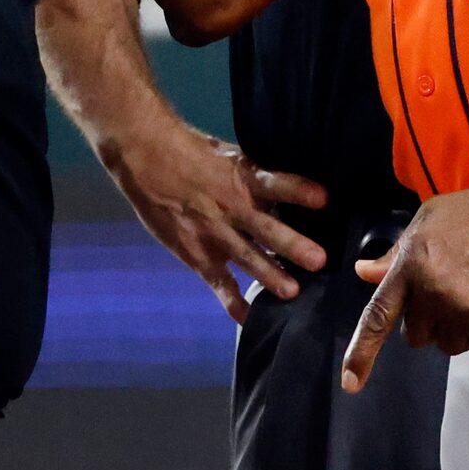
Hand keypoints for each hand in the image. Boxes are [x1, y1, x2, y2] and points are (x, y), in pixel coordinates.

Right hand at [102, 118, 326, 321]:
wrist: (145, 155)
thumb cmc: (192, 151)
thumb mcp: (229, 155)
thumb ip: (257, 178)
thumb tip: (292, 193)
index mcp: (241, 177)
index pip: (274, 183)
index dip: (298, 190)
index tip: (324, 199)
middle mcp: (230, 206)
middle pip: (265, 228)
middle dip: (292, 244)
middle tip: (319, 260)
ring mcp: (213, 232)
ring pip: (246, 256)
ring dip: (269, 275)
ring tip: (292, 292)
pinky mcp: (196, 252)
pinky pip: (218, 280)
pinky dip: (232, 301)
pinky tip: (248, 317)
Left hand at [343, 166, 468, 389]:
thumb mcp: (428, 220)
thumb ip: (396, 254)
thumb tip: (364, 273)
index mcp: (411, 265)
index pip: (377, 316)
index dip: (362, 353)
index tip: (350, 384)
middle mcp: (434, 293)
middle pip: (417, 337)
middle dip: (428, 321)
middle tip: (448, 292)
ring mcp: (466, 310)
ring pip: (449, 347)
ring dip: (458, 330)